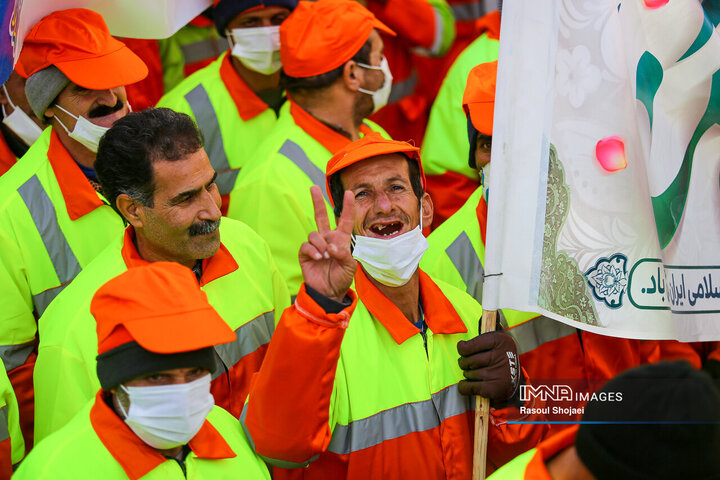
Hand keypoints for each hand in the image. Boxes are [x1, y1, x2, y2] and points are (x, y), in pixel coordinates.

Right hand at [299, 186, 356, 301]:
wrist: (329, 292)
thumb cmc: (342, 278)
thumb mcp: (349, 266)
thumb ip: (343, 254)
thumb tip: (331, 246)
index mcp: (341, 239)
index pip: (344, 220)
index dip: (347, 207)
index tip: (349, 193)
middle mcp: (327, 239)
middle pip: (321, 216)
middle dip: (317, 202)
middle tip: (313, 188)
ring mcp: (316, 246)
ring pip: (314, 234)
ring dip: (320, 244)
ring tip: (325, 256)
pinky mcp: (305, 254)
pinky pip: (306, 245)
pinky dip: (312, 250)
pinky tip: (318, 258)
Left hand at [457, 331, 519, 405]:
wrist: (516, 381)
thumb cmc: (502, 356)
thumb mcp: (500, 338)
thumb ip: (491, 325)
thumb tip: (493, 312)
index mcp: (500, 341)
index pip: (470, 345)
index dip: (462, 348)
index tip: (462, 348)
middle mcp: (500, 357)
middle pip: (468, 360)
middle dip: (464, 362)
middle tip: (468, 363)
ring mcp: (498, 374)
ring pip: (468, 373)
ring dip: (467, 374)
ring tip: (475, 372)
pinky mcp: (494, 389)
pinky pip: (468, 387)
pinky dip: (464, 387)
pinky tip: (468, 384)